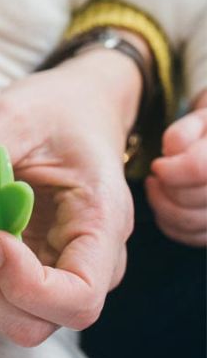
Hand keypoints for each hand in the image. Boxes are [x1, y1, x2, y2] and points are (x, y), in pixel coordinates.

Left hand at [0, 49, 139, 345]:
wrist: (74, 108)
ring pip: (1, 313)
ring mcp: (47, 270)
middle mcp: (80, 263)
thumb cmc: (56, 111)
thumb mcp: (16, 118)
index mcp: (101, 225)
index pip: (78, 296)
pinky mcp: (15, 265)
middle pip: (32, 319)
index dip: (27, 284)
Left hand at [146, 93, 206, 246]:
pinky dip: (169, 223)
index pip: (197, 169)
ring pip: (188, 221)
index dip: (171, 170)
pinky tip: (165, 203)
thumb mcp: (200, 120)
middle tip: (156, 174)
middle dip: (165, 186)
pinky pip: (190, 237)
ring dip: (161, 205)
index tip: (158, 165)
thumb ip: (182, 134)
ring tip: (156, 186)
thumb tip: (171, 155)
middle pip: (190, 199)